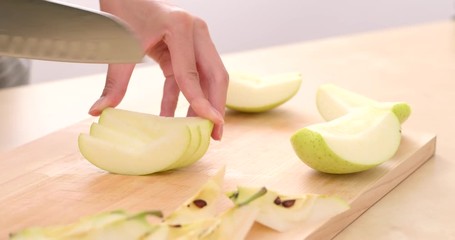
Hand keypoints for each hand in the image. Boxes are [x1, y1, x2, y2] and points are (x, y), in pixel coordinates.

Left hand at [90, 0, 227, 139]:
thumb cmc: (123, 11)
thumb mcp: (120, 47)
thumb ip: (114, 81)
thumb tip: (99, 110)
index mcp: (180, 27)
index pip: (192, 73)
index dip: (200, 101)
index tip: (210, 123)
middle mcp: (195, 31)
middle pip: (215, 74)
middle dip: (216, 104)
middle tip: (216, 133)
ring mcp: (196, 37)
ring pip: (209, 76)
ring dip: (206, 102)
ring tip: (203, 129)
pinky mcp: (188, 46)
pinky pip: (191, 75)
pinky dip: (185, 95)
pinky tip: (176, 116)